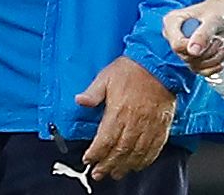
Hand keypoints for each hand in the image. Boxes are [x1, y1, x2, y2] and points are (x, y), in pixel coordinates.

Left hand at [76, 56, 175, 180]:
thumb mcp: (105, 77)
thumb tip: (79, 101)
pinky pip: (154, 148)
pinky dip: (145, 159)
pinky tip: (137, 165)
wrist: (158, 66)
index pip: (105, 138)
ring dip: (125, 165)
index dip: (96, 152)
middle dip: (108, 164)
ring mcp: (150, 126)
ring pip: (137, 152)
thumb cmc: (130, 70)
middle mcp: (134, 122)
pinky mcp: (161, 127)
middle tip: (99, 174)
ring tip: (115, 174)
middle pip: (120, 150)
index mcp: (119, 111)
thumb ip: (93, 92)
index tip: (89, 159)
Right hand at [162, 0, 223, 76]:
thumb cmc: (215, 11)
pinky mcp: (190, 57)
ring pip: (193, 65)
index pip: (176, 44)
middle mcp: (173, 36)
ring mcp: (181, 48)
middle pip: (185, 56)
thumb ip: (202, 34)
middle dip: (207, 51)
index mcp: (171, 22)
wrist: (220, 14)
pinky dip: (213, 66)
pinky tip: (219, 56)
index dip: (194, 47)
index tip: (210, 41)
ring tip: (220, 45)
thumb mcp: (211, 20)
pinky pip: (199, 70)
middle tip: (218, 40)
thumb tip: (192, 51)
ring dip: (213, 59)